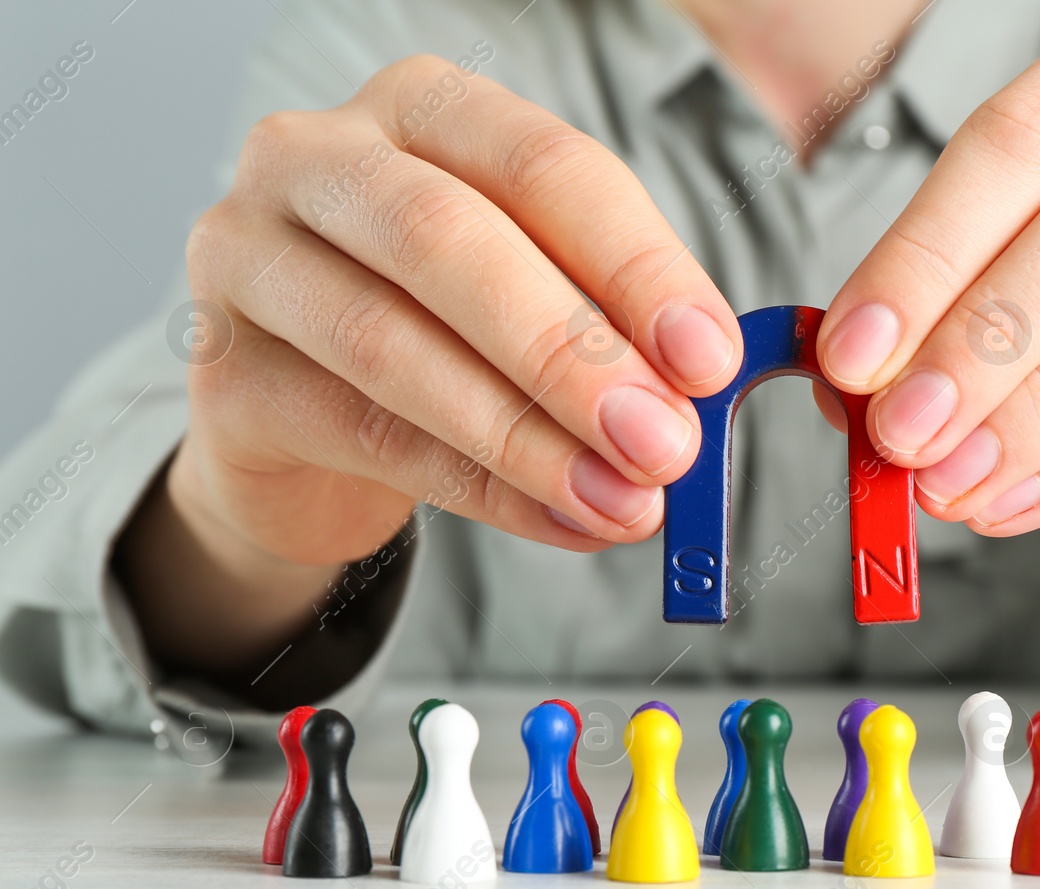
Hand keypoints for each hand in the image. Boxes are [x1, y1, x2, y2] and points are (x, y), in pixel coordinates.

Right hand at [125, 55, 740, 673]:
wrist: (304, 422)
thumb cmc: (442, 331)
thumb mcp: (534, 296)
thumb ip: (610, 327)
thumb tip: (697, 397)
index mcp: (423, 110)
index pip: (543, 165)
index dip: (636, 265)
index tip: (709, 360)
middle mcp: (318, 158)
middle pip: (449, 240)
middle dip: (571, 352)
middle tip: (663, 441)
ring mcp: (247, 257)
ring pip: (392, 345)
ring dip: (526, 437)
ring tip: (622, 500)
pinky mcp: (223, 374)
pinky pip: (363, 435)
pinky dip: (480, 489)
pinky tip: (561, 521)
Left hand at [818, 0, 1039, 653]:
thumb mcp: (1027, 270)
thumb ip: (944, 304)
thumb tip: (850, 382)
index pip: (1024, 136)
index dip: (927, 252)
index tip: (853, 354)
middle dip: (984, 340)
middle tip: (901, 433)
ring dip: (1039, 413)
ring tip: (952, 479)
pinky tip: (1021, 498)